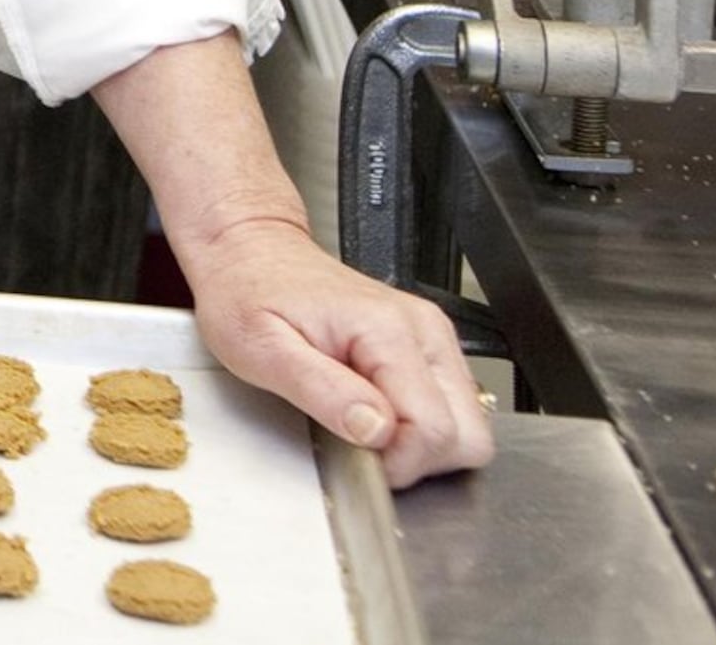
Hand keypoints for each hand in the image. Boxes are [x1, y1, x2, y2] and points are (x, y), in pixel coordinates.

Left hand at [178, 212, 494, 486]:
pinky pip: (450, 411)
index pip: (435, 429)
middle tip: (361, 449)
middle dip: (419, 460)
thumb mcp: (261, 348)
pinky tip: (375, 413)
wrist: (248, 253)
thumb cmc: (247, 294)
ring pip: (468, 428)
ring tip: (361, 425)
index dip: (398, 462)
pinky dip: (420, 428)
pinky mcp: (428, 347)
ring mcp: (431, 338)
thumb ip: (322, 391)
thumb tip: (377, 432)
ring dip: (420, 446)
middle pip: (467, 435)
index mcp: (387, 330)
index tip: (356, 461)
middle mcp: (423, 331)